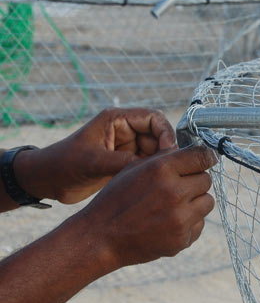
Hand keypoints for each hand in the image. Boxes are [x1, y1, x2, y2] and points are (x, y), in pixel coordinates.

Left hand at [14, 108, 175, 203]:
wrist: (46, 181)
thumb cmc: (64, 164)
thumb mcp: (94, 162)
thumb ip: (125, 162)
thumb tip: (154, 167)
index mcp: (117, 120)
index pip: (153, 118)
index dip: (165, 133)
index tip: (169, 152)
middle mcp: (124, 130)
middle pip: (157, 135)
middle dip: (165, 150)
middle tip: (169, 169)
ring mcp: (125, 147)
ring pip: (154, 151)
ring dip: (160, 163)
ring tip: (162, 179)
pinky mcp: (123, 162)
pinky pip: (145, 164)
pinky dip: (151, 172)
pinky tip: (154, 184)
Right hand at [79, 146, 216, 268]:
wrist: (101, 236)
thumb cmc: (116, 198)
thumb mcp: (135, 167)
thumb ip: (165, 159)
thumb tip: (193, 153)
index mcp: (162, 169)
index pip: (202, 156)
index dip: (206, 157)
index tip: (207, 159)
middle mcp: (174, 192)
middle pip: (206, 180)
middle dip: (195, 180)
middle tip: (180, 186)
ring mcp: (180, 219)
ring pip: (207, 202)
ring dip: (196, 201)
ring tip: (175, 204)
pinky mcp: (181, 240)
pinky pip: (200, 224)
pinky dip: (190, 222)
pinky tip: (170, 221)